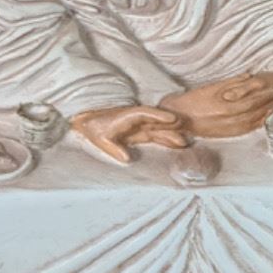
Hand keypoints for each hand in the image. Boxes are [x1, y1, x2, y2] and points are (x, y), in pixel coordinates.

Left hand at [70, 104, 189, 163]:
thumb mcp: (102, 140)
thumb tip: (127, 159)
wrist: (88, 124)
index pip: (145, 114)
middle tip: (184, 136)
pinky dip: (165, 139)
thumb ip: (115, 149)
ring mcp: (140, 126)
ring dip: (171, 134)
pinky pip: (155, 135)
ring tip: (184, 143)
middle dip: (170, 128)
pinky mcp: (140, 133)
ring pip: (158, 129)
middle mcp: (136, 120)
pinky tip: (176, 146)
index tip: (172, 119)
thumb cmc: (94, 130)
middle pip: (156, 122)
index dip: (159, 116)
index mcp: (127, 116)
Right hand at [162, 71, 272, 137]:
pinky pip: (246, 129)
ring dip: (267, 114)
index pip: (252, 101)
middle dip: (270, 104)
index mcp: (224, 106)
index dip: (265, 96)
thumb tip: (249, 76)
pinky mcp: (226, 134)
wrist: (177, 118)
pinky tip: (265, 118)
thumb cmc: (192, 100)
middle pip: (256, 112)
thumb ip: (231, 82)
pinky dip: (258, 123)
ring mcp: (228, 128)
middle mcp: (228, 119)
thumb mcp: (211, 87)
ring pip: (254, 121)